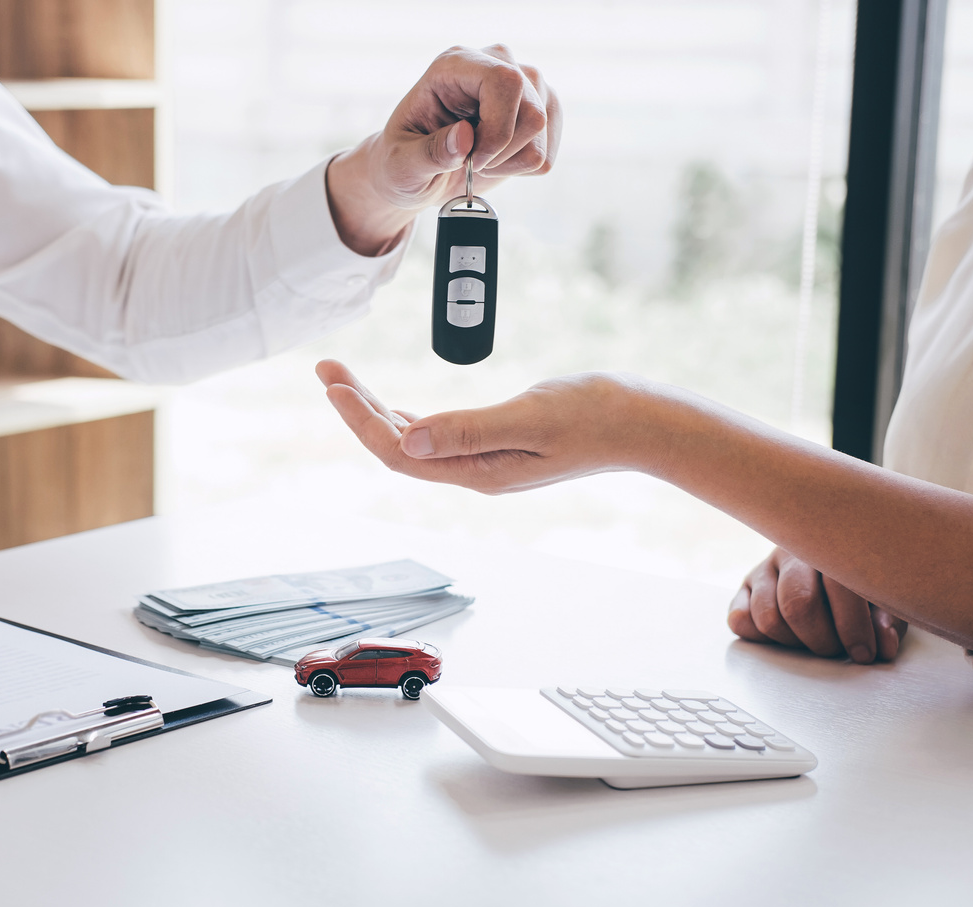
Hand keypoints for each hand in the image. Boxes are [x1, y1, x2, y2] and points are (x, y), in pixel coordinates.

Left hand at [316, 360, 635, 492]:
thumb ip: (469, 429)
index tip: (336, 383)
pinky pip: (438, 434)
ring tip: (343, 380)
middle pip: (398, 445)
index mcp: (478, 471)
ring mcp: (485, 461)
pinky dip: (407, 416)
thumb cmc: (597, 416)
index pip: (400, 451)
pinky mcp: (497, 444)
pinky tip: (392, 406)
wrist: (645, 424)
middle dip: (357, 408)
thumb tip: (408, 438)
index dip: (362, 420)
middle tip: (326, 368)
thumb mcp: (532, 417)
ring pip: (414, 440)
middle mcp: (474, 472)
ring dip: (376, 411)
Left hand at [326, 44, 560, 255]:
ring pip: (543, 129)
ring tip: (480, 159)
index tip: (473, 158)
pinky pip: (548, 150)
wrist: (418, 173)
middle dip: (502, 151)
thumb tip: (465, 137)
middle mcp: (494, 64)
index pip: (504, 80)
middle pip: (531, 111)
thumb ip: (430, 153)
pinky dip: (522, 167)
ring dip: (511, 160)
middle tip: (469, 162)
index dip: (498, 128)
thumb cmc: (403, 162)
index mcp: (454, 65)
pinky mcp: (541, 108)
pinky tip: (496, 160)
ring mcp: (524, 84)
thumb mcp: (402, 165)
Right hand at [727, 548, 907, 663]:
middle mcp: (792, 552)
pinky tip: (785, 635)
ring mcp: (763, 568)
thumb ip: (888, 622)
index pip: (837, 586)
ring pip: (767, 617)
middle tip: (837, 649)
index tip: (864, 652)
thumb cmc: (861, 582)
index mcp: (831, 545)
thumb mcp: (884, 599)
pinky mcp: (743, 587)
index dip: (852, 626)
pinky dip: (761, 636)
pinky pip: (740, 619)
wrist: (831, 559)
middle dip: (821, 639)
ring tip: (812, 643)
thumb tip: (883, 645)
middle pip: (798, 604)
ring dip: (793, 642)